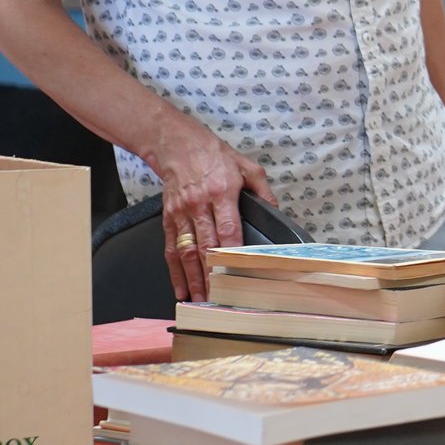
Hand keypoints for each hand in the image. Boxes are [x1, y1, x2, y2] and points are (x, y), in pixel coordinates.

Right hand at [148, 122, 276, 303]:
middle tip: (218, 297)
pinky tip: (180, 288)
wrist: (177, 144)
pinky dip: (175, 271)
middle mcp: (199, 205)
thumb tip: (275, 211)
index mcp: (221, 192)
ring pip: (187, 251)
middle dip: (211, 274)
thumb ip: (263, 191)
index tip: (236, 272)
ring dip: (192, 278)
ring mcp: (181, 213)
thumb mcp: (246, 166)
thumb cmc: (214, 156)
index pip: (228, 228)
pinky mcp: (169, 218)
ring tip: (200, 300)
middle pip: (206, 245)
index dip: (231, 252)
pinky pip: (171, 249)